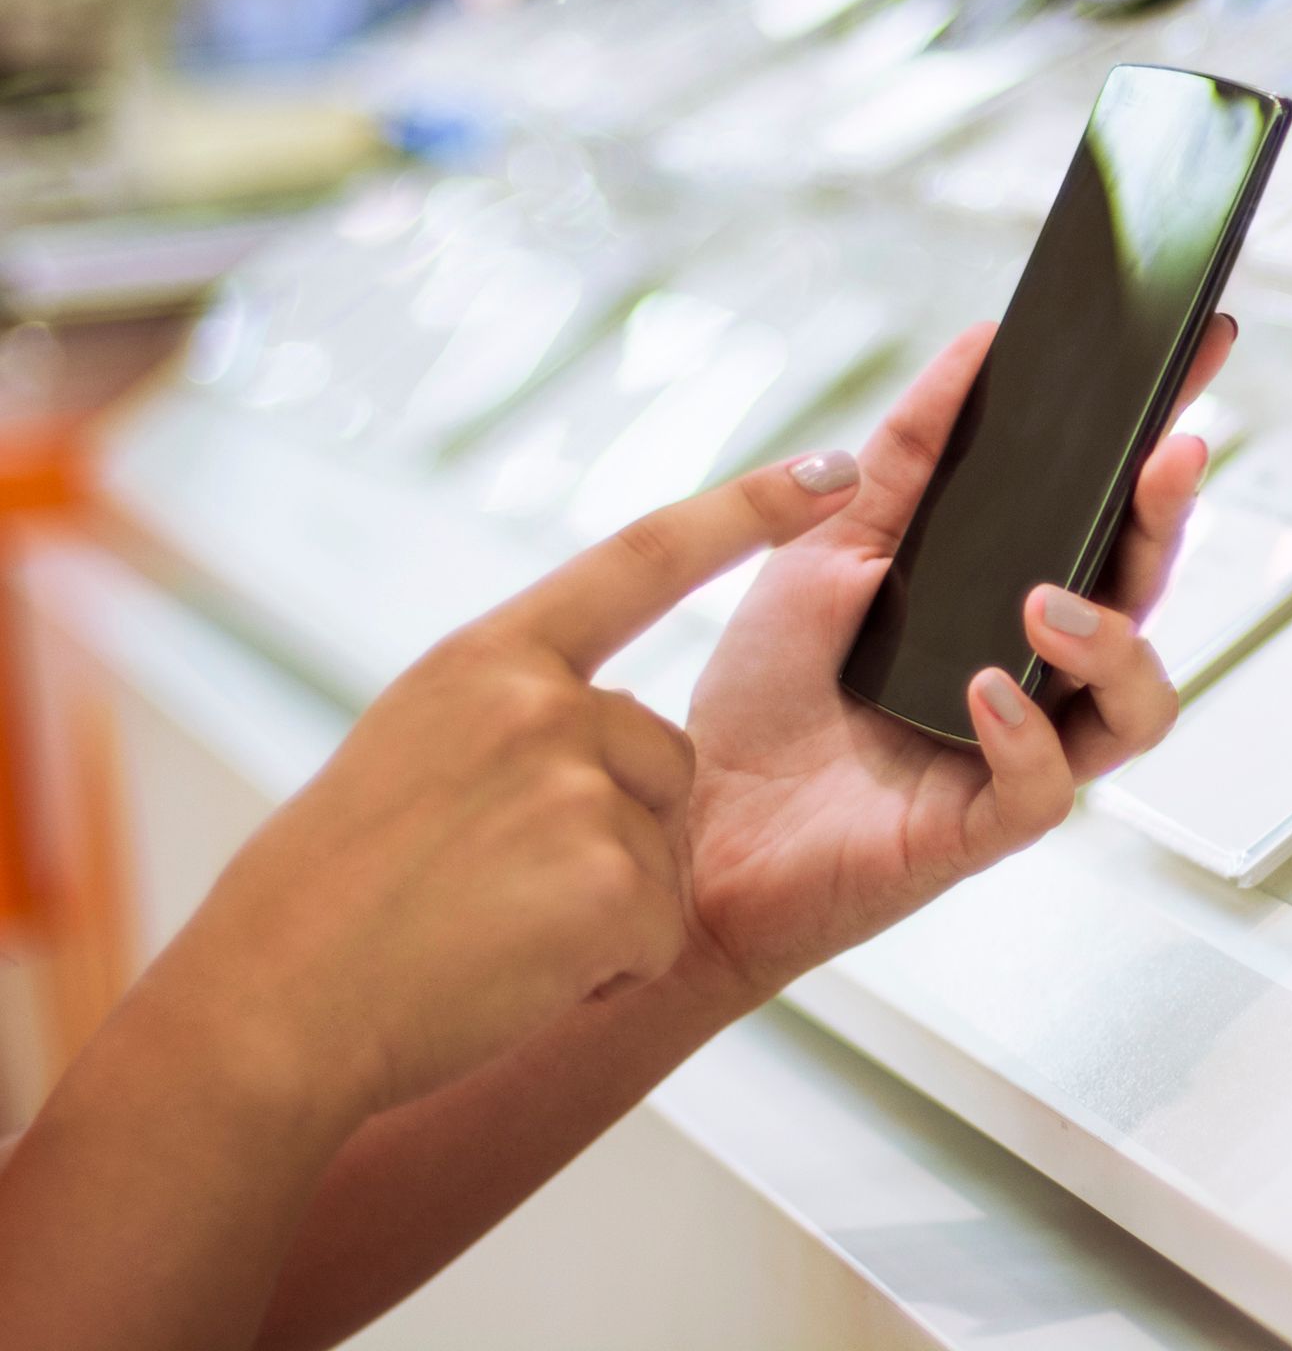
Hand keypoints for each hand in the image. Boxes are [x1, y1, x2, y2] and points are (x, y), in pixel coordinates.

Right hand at [128, 461, 860, 1128]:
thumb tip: (595, 714)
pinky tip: (516, 971)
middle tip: (493, 884)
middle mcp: (541, 704)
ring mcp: (578, 788)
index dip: (748, 509)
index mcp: (487, 657)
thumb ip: (510, 714)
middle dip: (616, 827)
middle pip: (665, 755)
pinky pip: (658, 927)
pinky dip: (605, 967)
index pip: (645, 556)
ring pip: (663, 847)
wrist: (268, 1013)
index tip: (830, 470)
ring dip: (606, 903)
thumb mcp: (411, 748)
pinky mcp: (612, 882)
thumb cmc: (328, 897)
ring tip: (493, 927)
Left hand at [678, 318, 1232, 999]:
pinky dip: (1028, 736)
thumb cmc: (765, 694)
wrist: (687, 827)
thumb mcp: (828, 541)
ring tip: (1049, 604)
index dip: (1160, 445)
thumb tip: (980, 345)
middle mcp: (1038, 677)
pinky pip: (1047, 788)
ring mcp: (1020, 754)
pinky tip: (984, 690)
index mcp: (1011, 602)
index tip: (1198, 354)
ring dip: (1116, 643)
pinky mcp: (979, 829)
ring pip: (1139, 706)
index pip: (1110, 517)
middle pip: (1145, 596)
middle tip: (1167, 454)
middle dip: (1168, 520)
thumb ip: (908, 453)